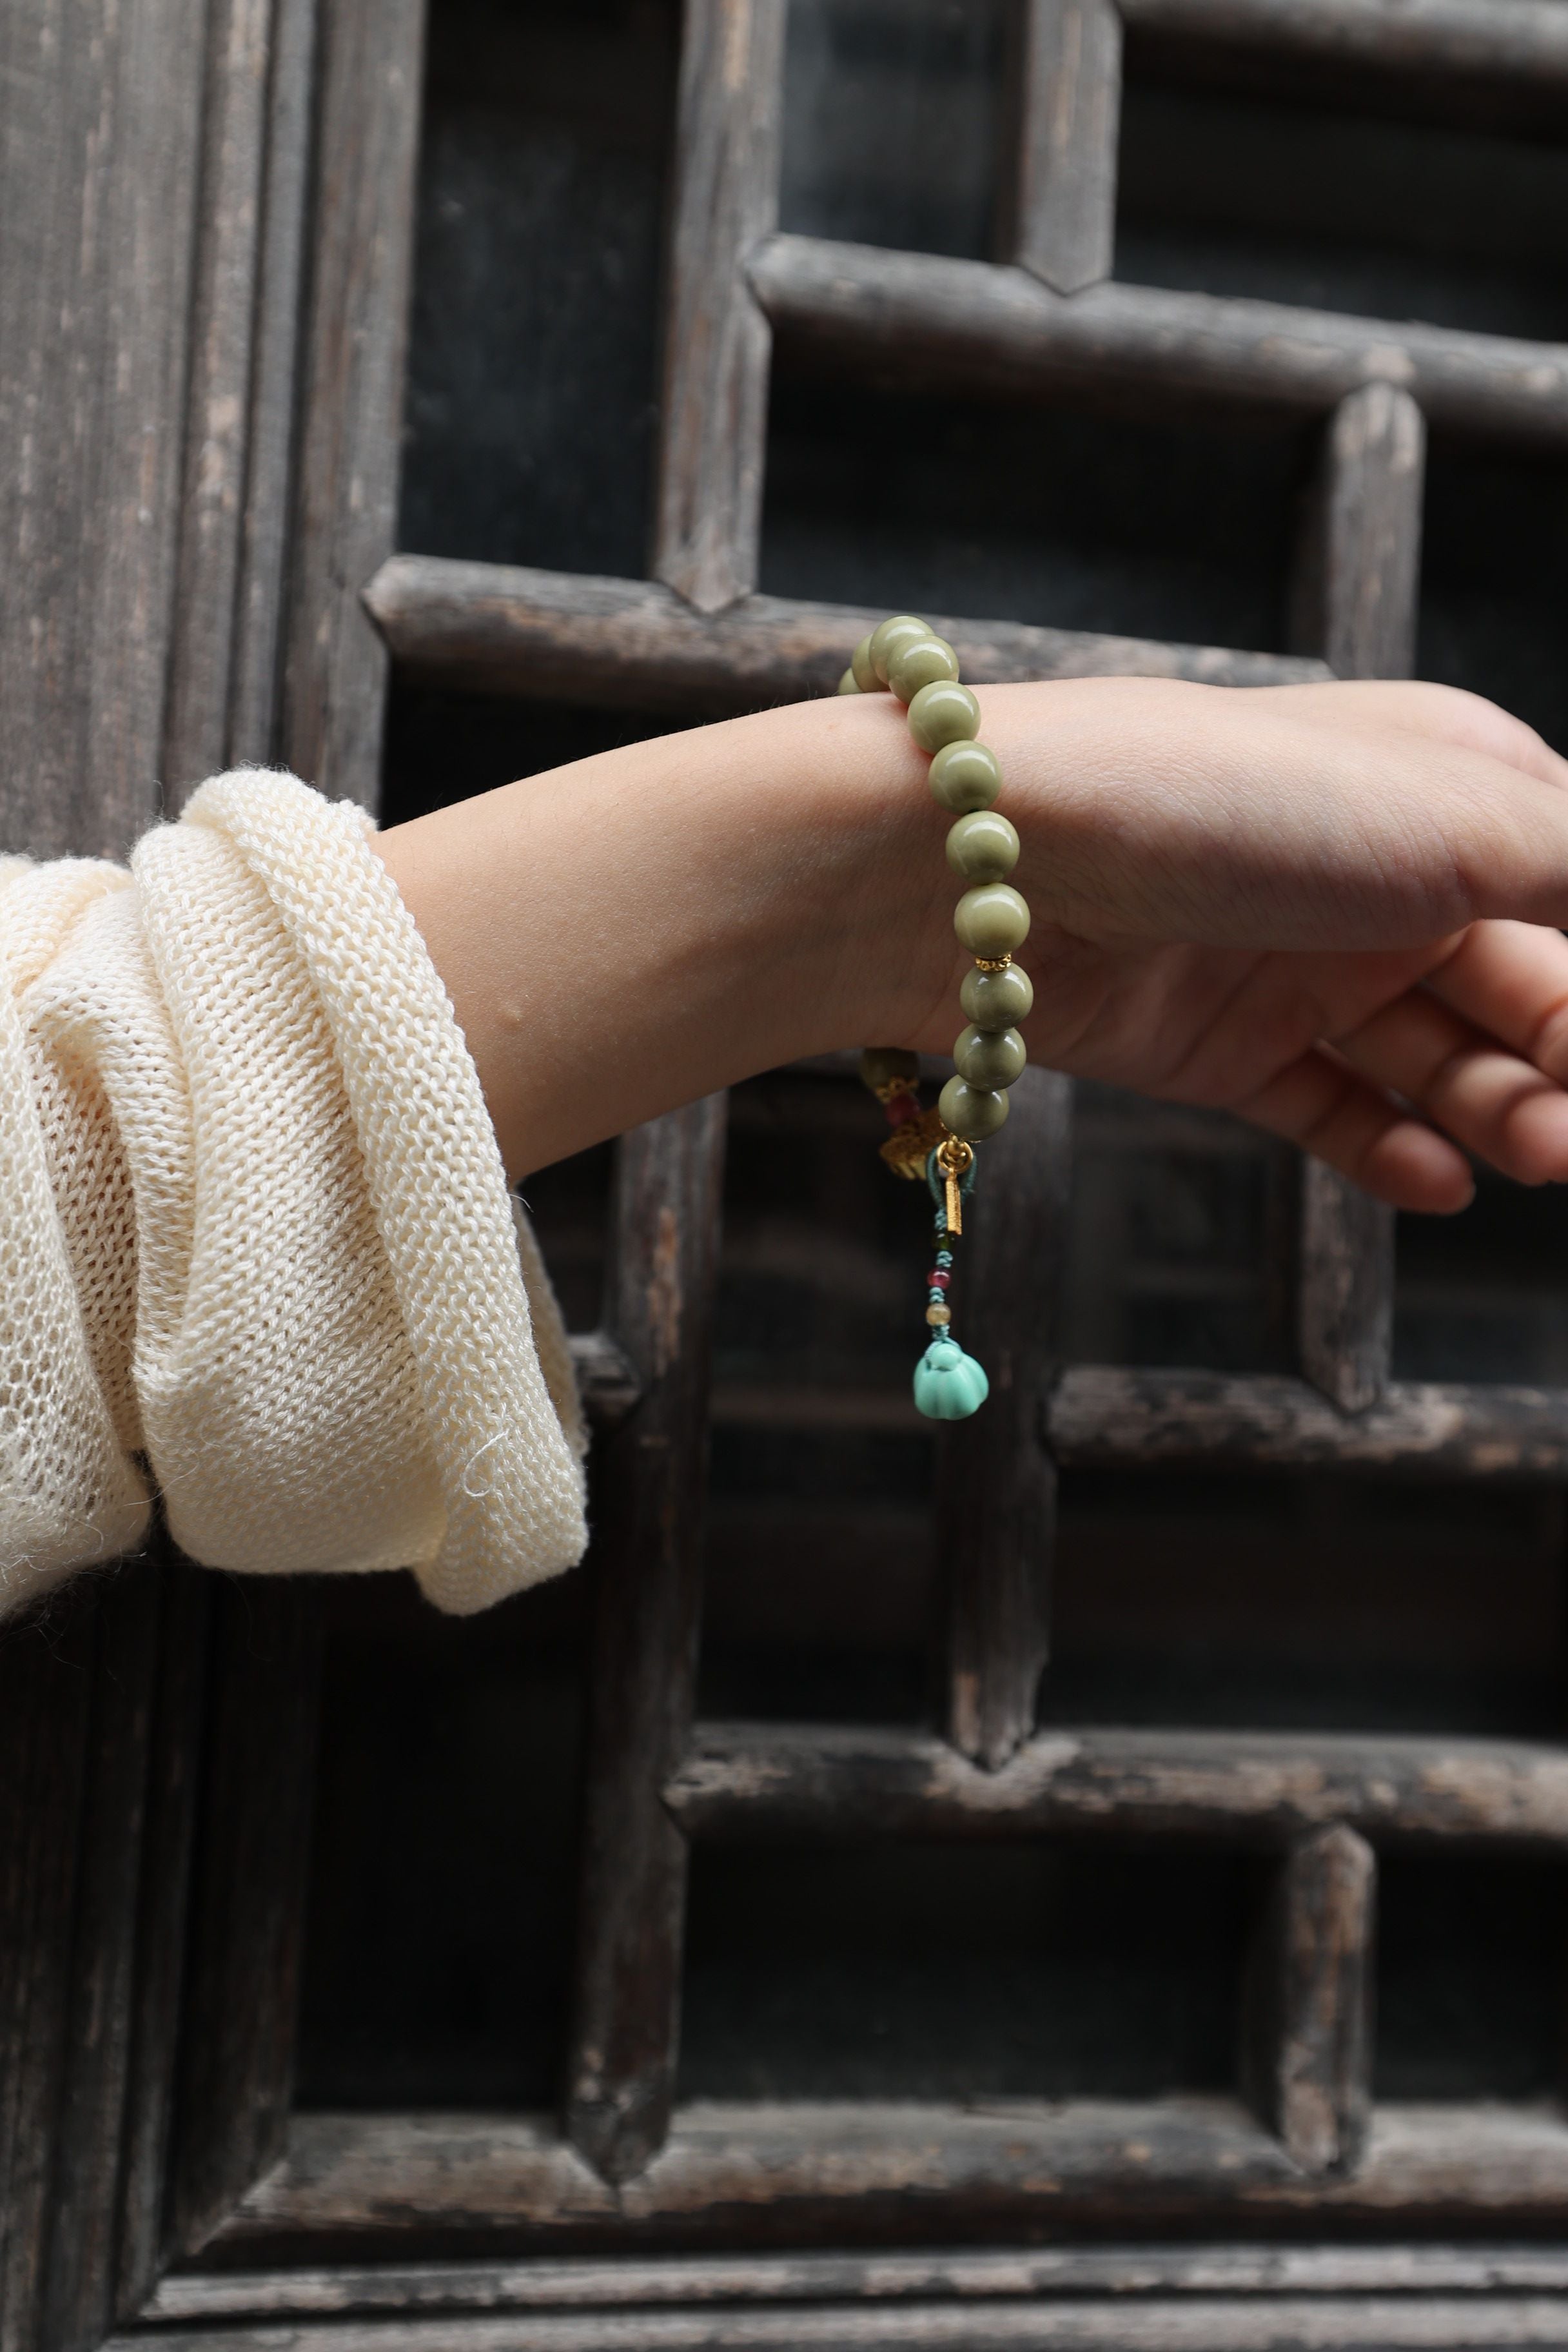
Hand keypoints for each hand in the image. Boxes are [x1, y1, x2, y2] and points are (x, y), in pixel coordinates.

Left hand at [377, 672, 1567, 1203]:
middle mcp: (1377, 872)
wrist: (987, 862)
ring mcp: (1292, 962)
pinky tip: (1443, 1186)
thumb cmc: (1227, 798)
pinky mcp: (1216, 1045)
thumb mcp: (1452, 812)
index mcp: (1447, 785)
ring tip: (1536, 1157)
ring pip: (1432, 1059)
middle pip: (1517, 987)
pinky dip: (1389, 1151)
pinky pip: (1329, 1110)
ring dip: (1496, 1111)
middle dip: (1563, 1061)